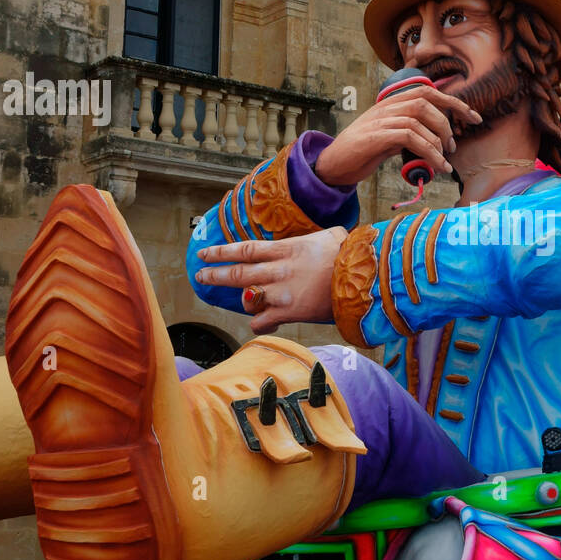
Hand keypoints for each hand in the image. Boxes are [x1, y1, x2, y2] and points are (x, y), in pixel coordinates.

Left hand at [195, 226, 348, 333]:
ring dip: (234, 298)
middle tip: (199, 274)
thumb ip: (317, 238)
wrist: (360, 278)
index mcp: (285, 250)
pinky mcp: (289, 312)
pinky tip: (262, 323)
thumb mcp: (330, 237)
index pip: (245, 249)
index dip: (222, 251)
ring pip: (245, 296)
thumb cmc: (350, 256)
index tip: (205, 252)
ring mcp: (281, 292)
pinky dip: (259, 323)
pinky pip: (263, 321)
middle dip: (215, 273)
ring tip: (226, 299)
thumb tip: (327, 236)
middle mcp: (277, 270)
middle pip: (237, 272)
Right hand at [314, 83, 483, 186]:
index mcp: (391, 103)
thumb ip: (409, 131)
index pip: (427, 92)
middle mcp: (386, 107)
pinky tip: (437, 166)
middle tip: (452, 146)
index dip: (454, 102)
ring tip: (444, 160)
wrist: (332, 165)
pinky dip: (429, 152)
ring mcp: (380, 120)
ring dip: (438, 140)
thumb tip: (435, 138)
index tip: (475, 117)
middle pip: (426, 101)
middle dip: (447, 123)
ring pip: (419, 118)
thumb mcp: (390, 137)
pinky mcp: (376, 137)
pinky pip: (409, 137)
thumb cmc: (362, 153)